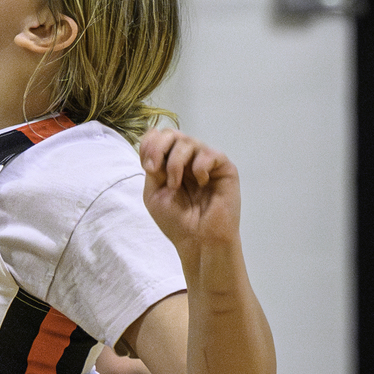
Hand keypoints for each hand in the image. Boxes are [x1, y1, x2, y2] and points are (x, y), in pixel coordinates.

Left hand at [139, 129, 241, 263]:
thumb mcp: (154, 192)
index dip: (149, 144)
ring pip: (188, 141)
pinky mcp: (225, 168)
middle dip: (158, 148)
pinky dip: (199, 166)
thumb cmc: (177, 221)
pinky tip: (200, 182)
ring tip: (176, 184)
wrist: (199, 241)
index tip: (147, 166)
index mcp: (170, 163)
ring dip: (175, 162)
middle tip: (156, 169)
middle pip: (171, 133)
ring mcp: (206, 162)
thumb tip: (154, 148)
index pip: (158, 137)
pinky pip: (210, 153)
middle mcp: (188, 159)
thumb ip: (153, 167)